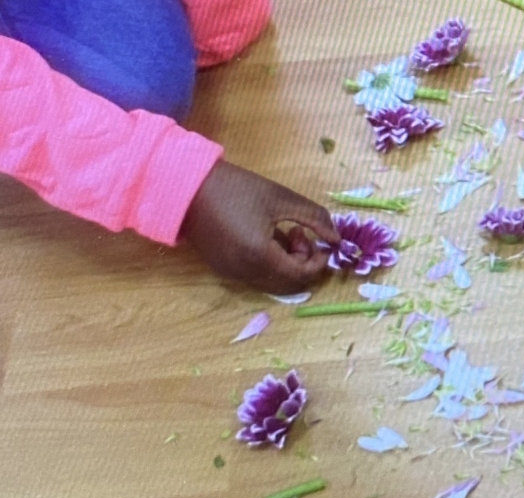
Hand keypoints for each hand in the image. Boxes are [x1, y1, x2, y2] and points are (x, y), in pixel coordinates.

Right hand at [180, 160, 340, 293]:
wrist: (186, 187)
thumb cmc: (236, 188)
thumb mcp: (281, 198)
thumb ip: (315, 218)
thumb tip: (337, 239)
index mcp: (260, 256)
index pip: (301, 274)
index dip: (319, 261)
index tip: (321, 239)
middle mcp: (245, 273)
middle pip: (289, 284)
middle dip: (304, 263)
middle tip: (301, 234)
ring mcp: (232, 274)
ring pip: (273, 282)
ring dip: (287, 263)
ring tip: (285, 233)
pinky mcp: (223, 269)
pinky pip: (256, 276)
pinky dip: (270, 264)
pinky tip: (265, 237)